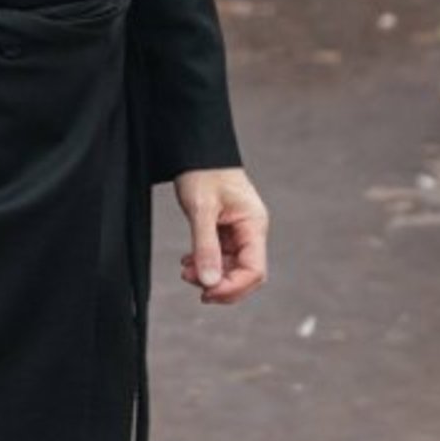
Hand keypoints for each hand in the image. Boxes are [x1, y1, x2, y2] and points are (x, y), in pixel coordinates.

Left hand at [173, 167, 267, 305]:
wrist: (197, 149)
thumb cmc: (202, 171)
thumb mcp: (201, 209)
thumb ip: (205, 247)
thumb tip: (210, 283)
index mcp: (253, 224)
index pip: (254, 270)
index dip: (233, 287)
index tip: (206, 291)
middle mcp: (251, 230)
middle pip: (245, 273)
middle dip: (220, 283)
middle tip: (191, 282)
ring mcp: (240, 230)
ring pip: (232, 267)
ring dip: (210, 274)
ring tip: (185, 271)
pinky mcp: (226, 229)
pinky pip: (221, 256)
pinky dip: (206, 263)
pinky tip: (188, 262)